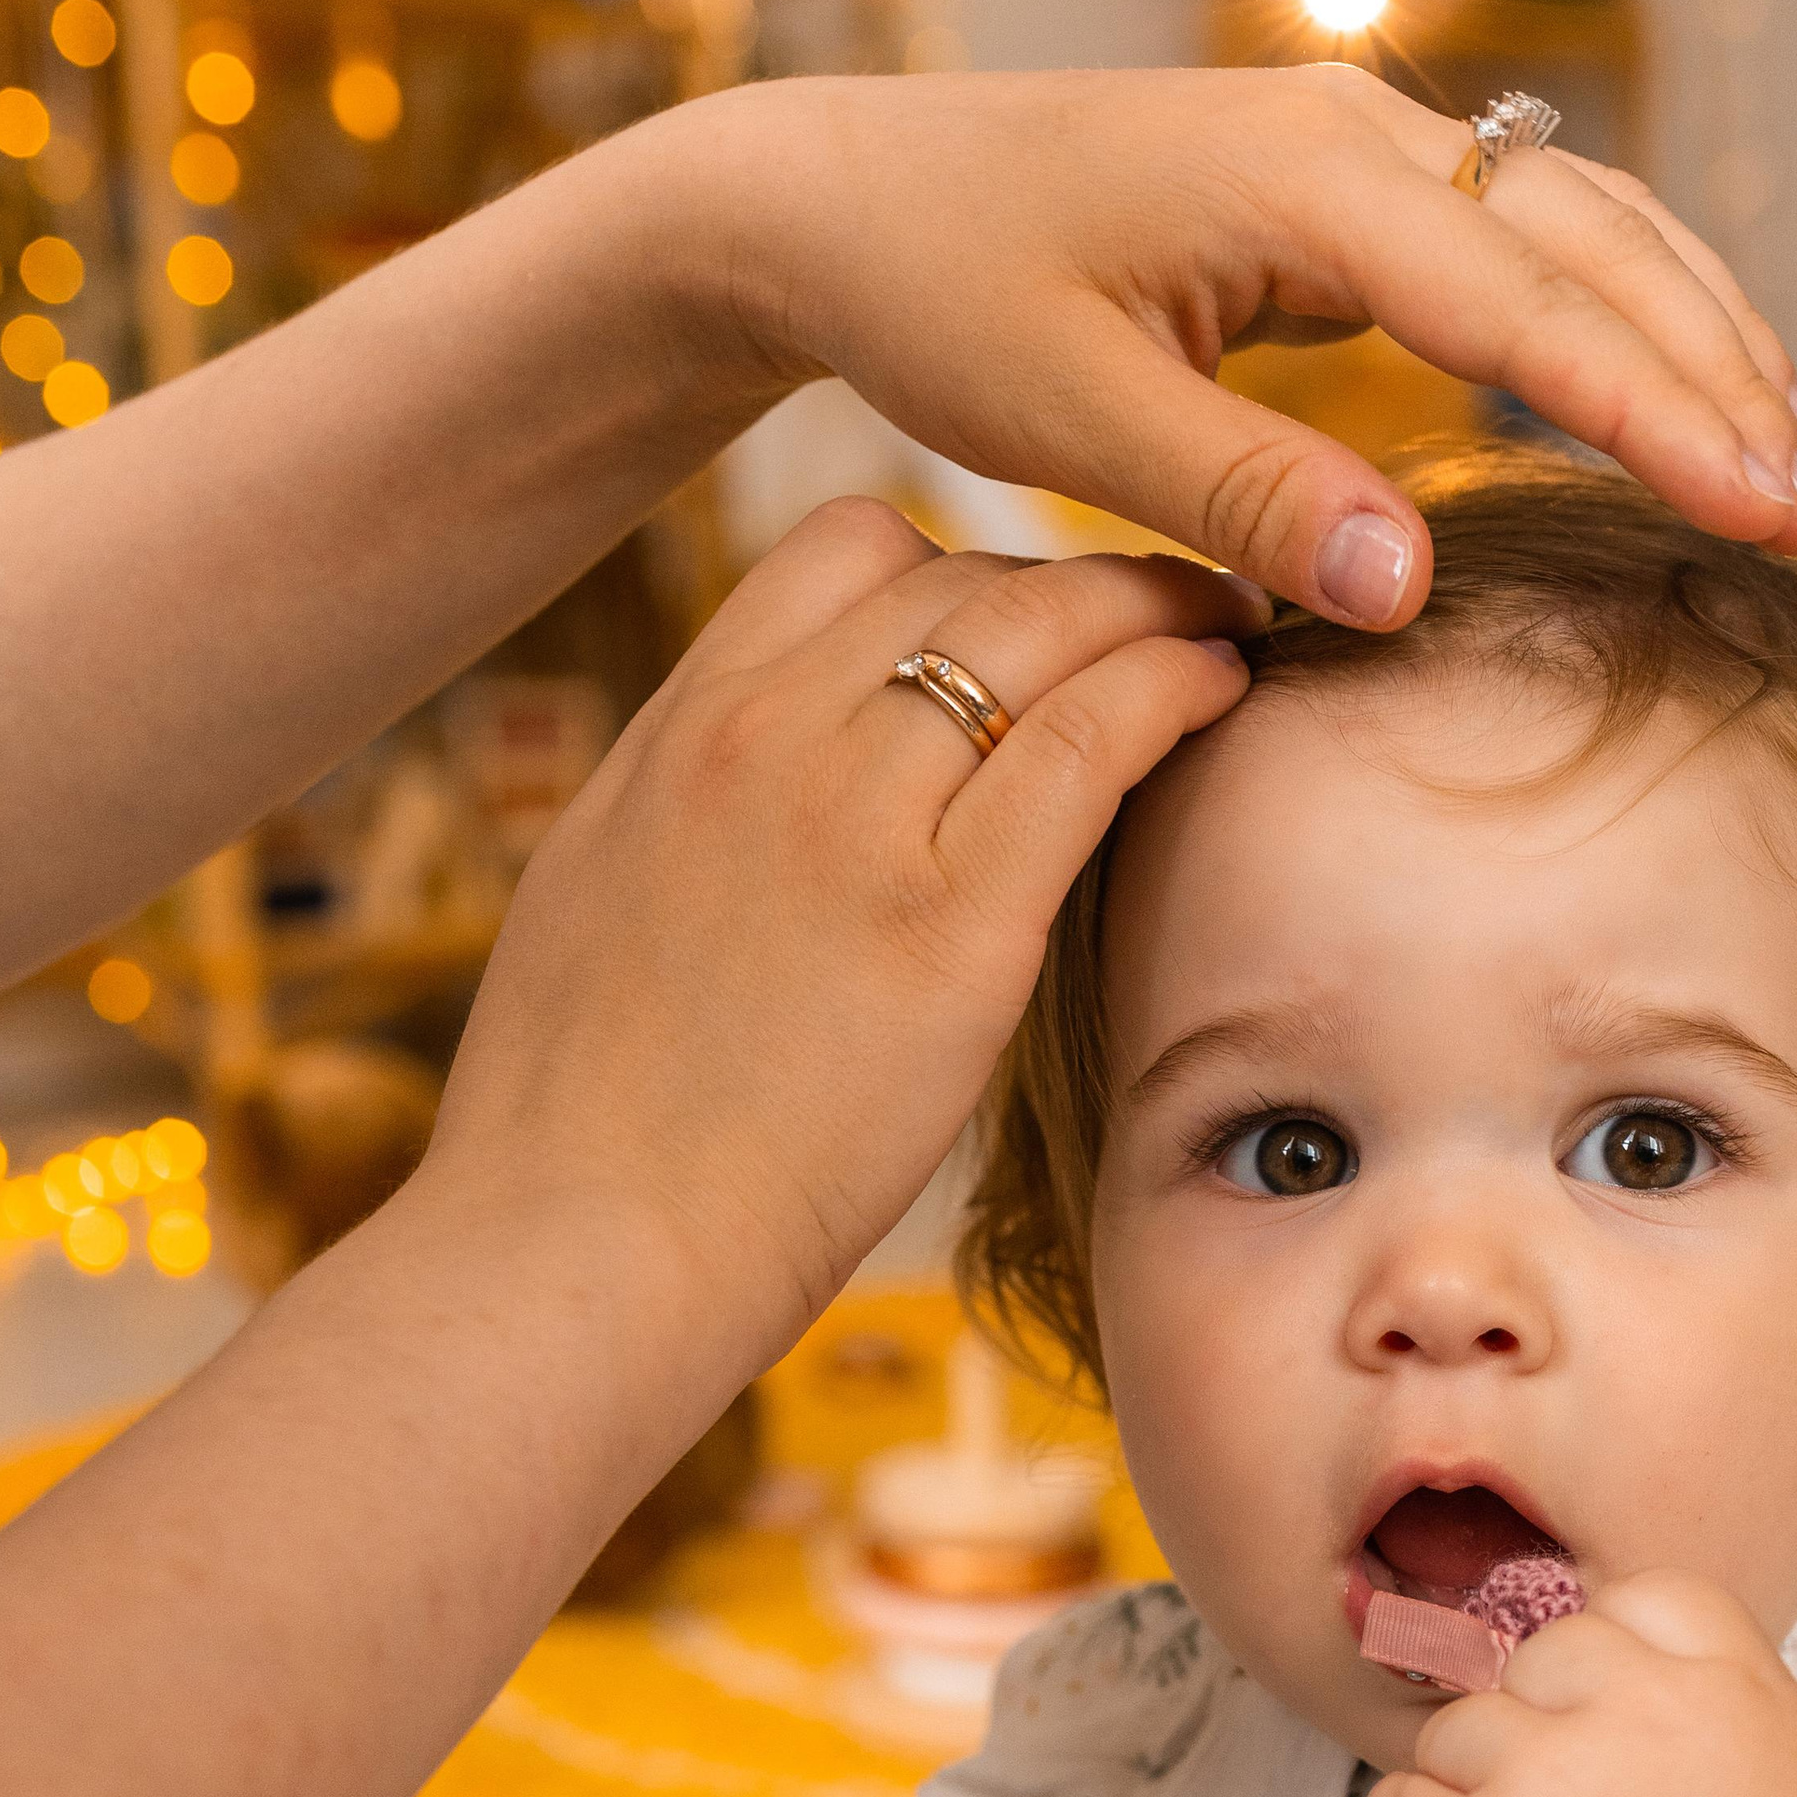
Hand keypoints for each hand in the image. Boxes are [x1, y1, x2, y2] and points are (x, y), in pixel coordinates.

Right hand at [419, 500, 1255, 1420]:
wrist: (569, 1244)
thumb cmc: (578, 1129)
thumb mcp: (606, 904)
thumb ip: (700, 824)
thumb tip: (758, 824)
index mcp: (680, 729)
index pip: (850, 551)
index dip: (967, 566)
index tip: (1038, 623)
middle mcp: (766, 738)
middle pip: (965, 575)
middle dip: (1087, 578)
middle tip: (1177, 604)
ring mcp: (855, 820)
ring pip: (1040, 628)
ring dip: (1155, 610)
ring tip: (1227, 630)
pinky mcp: (946, 927)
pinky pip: (1089, 743)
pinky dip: (1175, 689)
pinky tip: (1224, 694)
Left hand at [675, 66, 1796, 624]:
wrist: (853, 198)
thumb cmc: (946, 298)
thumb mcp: (1074, 419)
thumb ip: (1243, 497)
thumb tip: (1405, 586)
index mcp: (1304, 186)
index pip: (1532, 314)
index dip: (1664, 417)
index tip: (1770, 511)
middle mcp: (1357, 143)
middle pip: (1597, 253)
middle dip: (1720, 376)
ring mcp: (1357, 155)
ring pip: (1581, 230)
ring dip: (1694, 333)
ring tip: (1794, 450)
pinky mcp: (1340, 195)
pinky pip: (1522, 243)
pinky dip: (1617, 309)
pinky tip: (1672, 383)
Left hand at [1364, 1572, 1796, 1796]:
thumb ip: (1718, 1706)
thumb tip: (1618, 1655)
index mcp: (1737, 1689)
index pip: (1645, 1595)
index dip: (1613, 1659)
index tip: (1610, 1730)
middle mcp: (1640, 1709)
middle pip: (1538, 1656)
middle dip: (1540, 1730)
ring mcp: (1546, 1775)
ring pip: (1456, 1730)